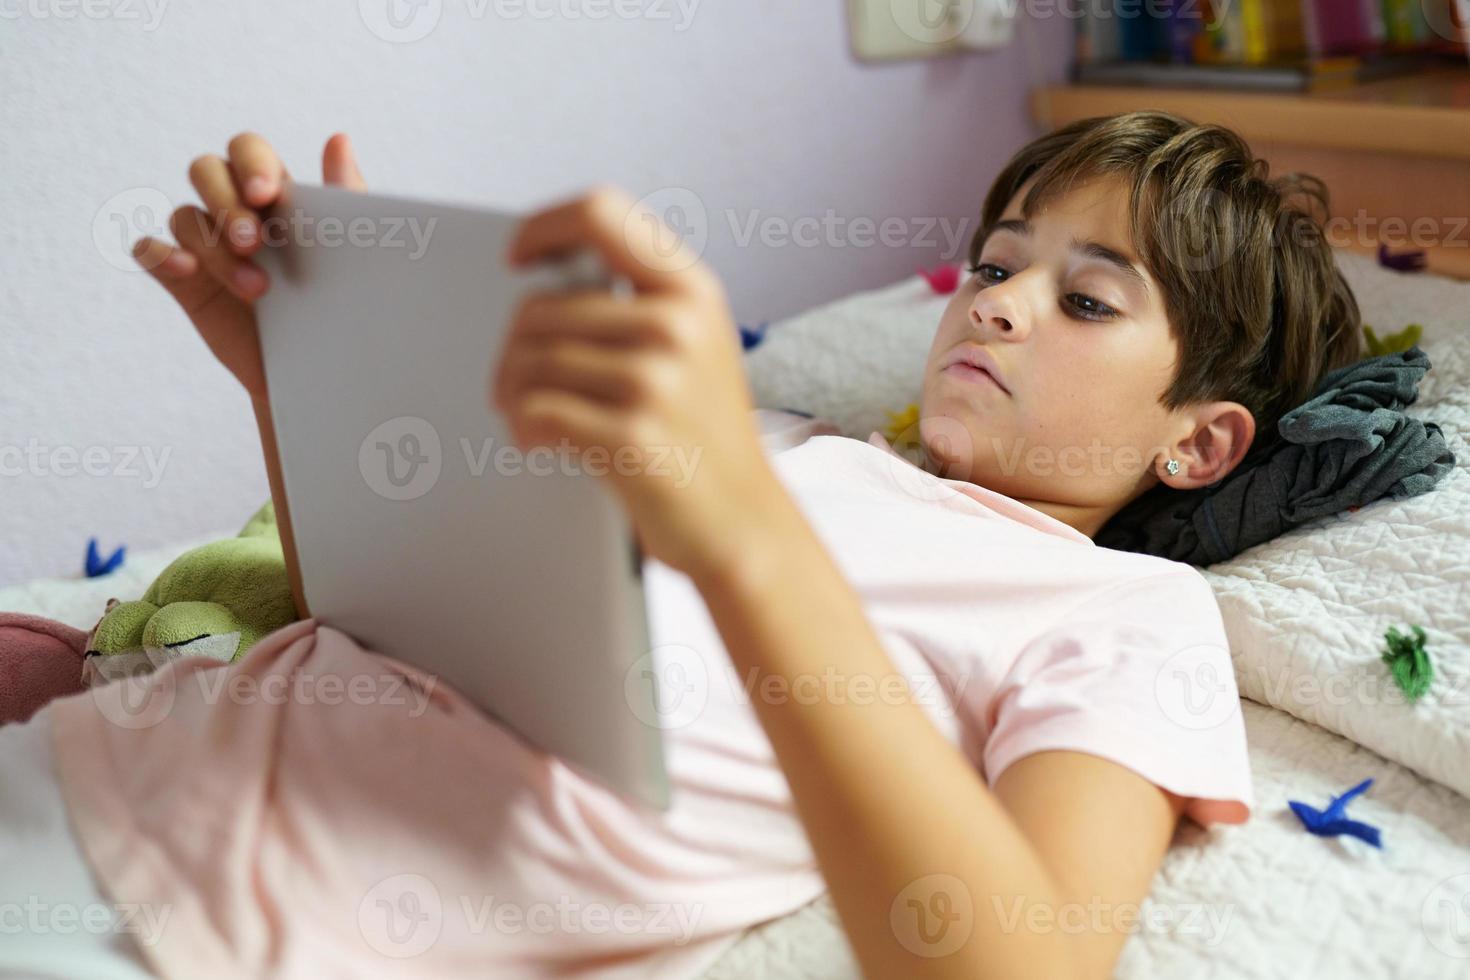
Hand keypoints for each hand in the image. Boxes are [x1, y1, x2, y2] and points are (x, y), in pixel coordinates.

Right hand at [131, 132, 367, 401]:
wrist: (321, 369)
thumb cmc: (337, 303)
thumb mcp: (347, 252)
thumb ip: (342, 197)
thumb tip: (339, 139)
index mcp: (274, 194)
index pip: (247, 151)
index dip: (251, 163)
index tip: (268, 194)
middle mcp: (233, 210)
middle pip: (206, 171)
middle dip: (226, 202)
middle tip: (254, 242)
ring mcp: (205, 245)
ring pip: (185, 217)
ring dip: (214, 248)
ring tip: (257, 289)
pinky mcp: (183, 280)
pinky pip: (149, 251)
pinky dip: (159, 253)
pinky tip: (184, 268)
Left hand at [494, 188, 782, 581]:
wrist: (743, 522)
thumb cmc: (704, 437)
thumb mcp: (695, 345)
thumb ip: (638, 300)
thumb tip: (543, 277)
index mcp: (692, 290)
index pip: (600, 212)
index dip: (544, 227)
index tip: (519, 258)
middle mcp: (677, 326)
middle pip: (542, 307)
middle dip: (514, 350)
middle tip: (519, 383)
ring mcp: (657, 381)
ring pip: (530, 360)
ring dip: (511, 395)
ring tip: (528, 417)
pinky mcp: (632, 436)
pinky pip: (536, 410)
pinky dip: (521, 429)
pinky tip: (537, 443)